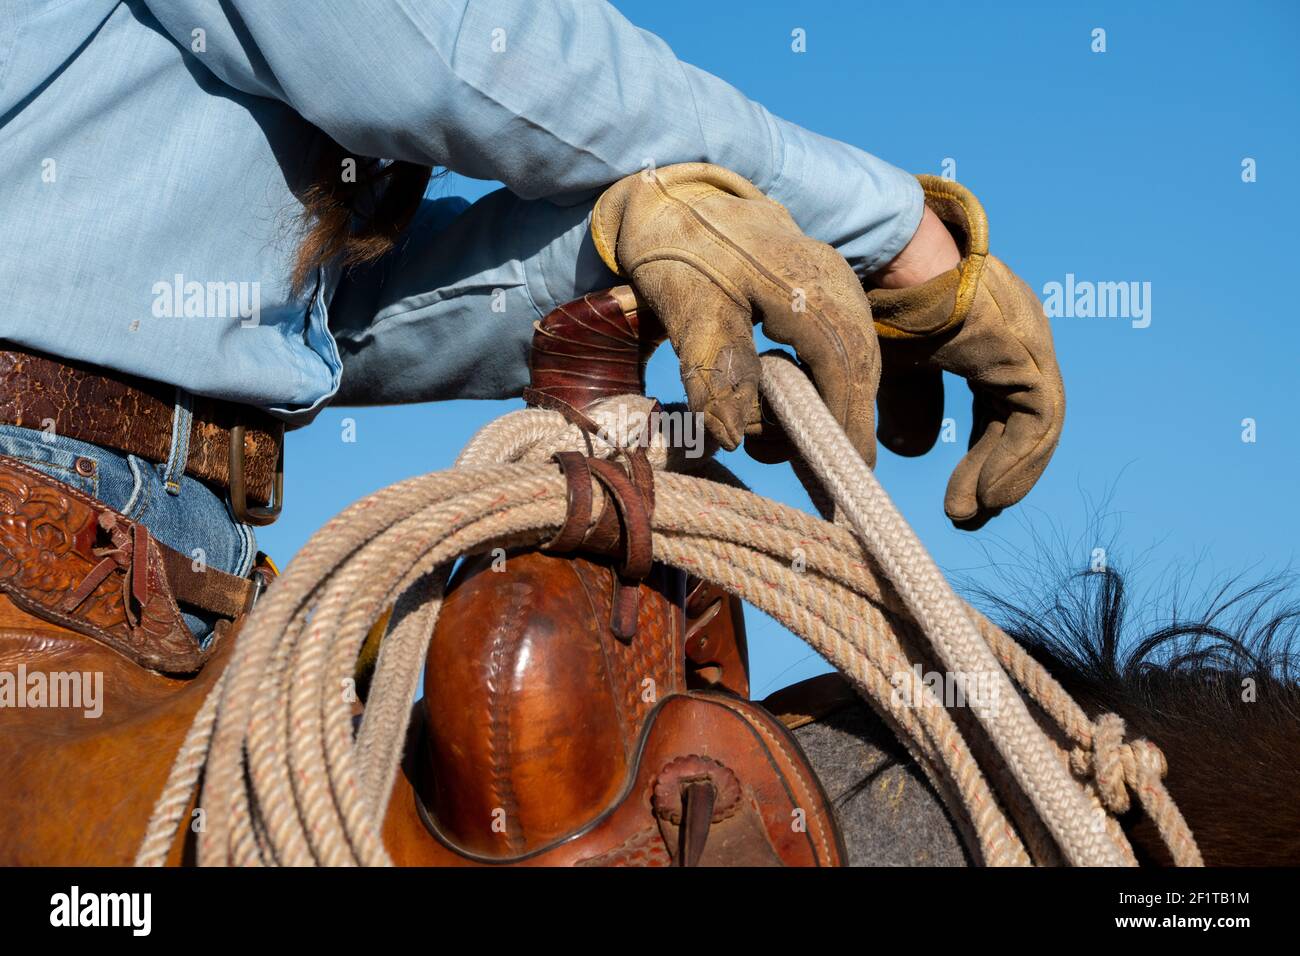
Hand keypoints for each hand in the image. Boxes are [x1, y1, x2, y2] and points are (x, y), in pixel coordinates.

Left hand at [590, 163, 880, 464]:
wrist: (673, 195)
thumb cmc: (677, 248)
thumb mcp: (687, 306)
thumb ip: (713, 369)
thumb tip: (732, 438)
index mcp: (808, 283)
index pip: (845, 366)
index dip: (848, 424)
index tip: (845, 473)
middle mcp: (835, 281)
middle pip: (858, 367)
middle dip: (841, 422)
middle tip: (816, 469)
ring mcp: (835, 282)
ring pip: (851, 358)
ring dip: (827, 403)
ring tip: (787, 439)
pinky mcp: (825, 289)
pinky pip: (837, 346)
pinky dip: (821, 382)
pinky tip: (791, 404)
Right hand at [868, 176, 1064, 528]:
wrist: (881, 256)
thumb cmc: (876, 300)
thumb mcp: (889, 369)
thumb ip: (908, 408)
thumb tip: (911, 452)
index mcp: (988, 335)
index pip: (999, 406)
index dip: (980, 455)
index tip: (956, 501)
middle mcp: (1016, 335)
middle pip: (1017, 418)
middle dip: (993, 471)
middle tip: (969, 516)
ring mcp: (1025, 340)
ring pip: (1035, 423)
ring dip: (1007, 475)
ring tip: (975, 514)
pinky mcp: (1024, 351)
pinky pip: (1039, 419)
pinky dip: (1017, 462)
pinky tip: (990, 495)